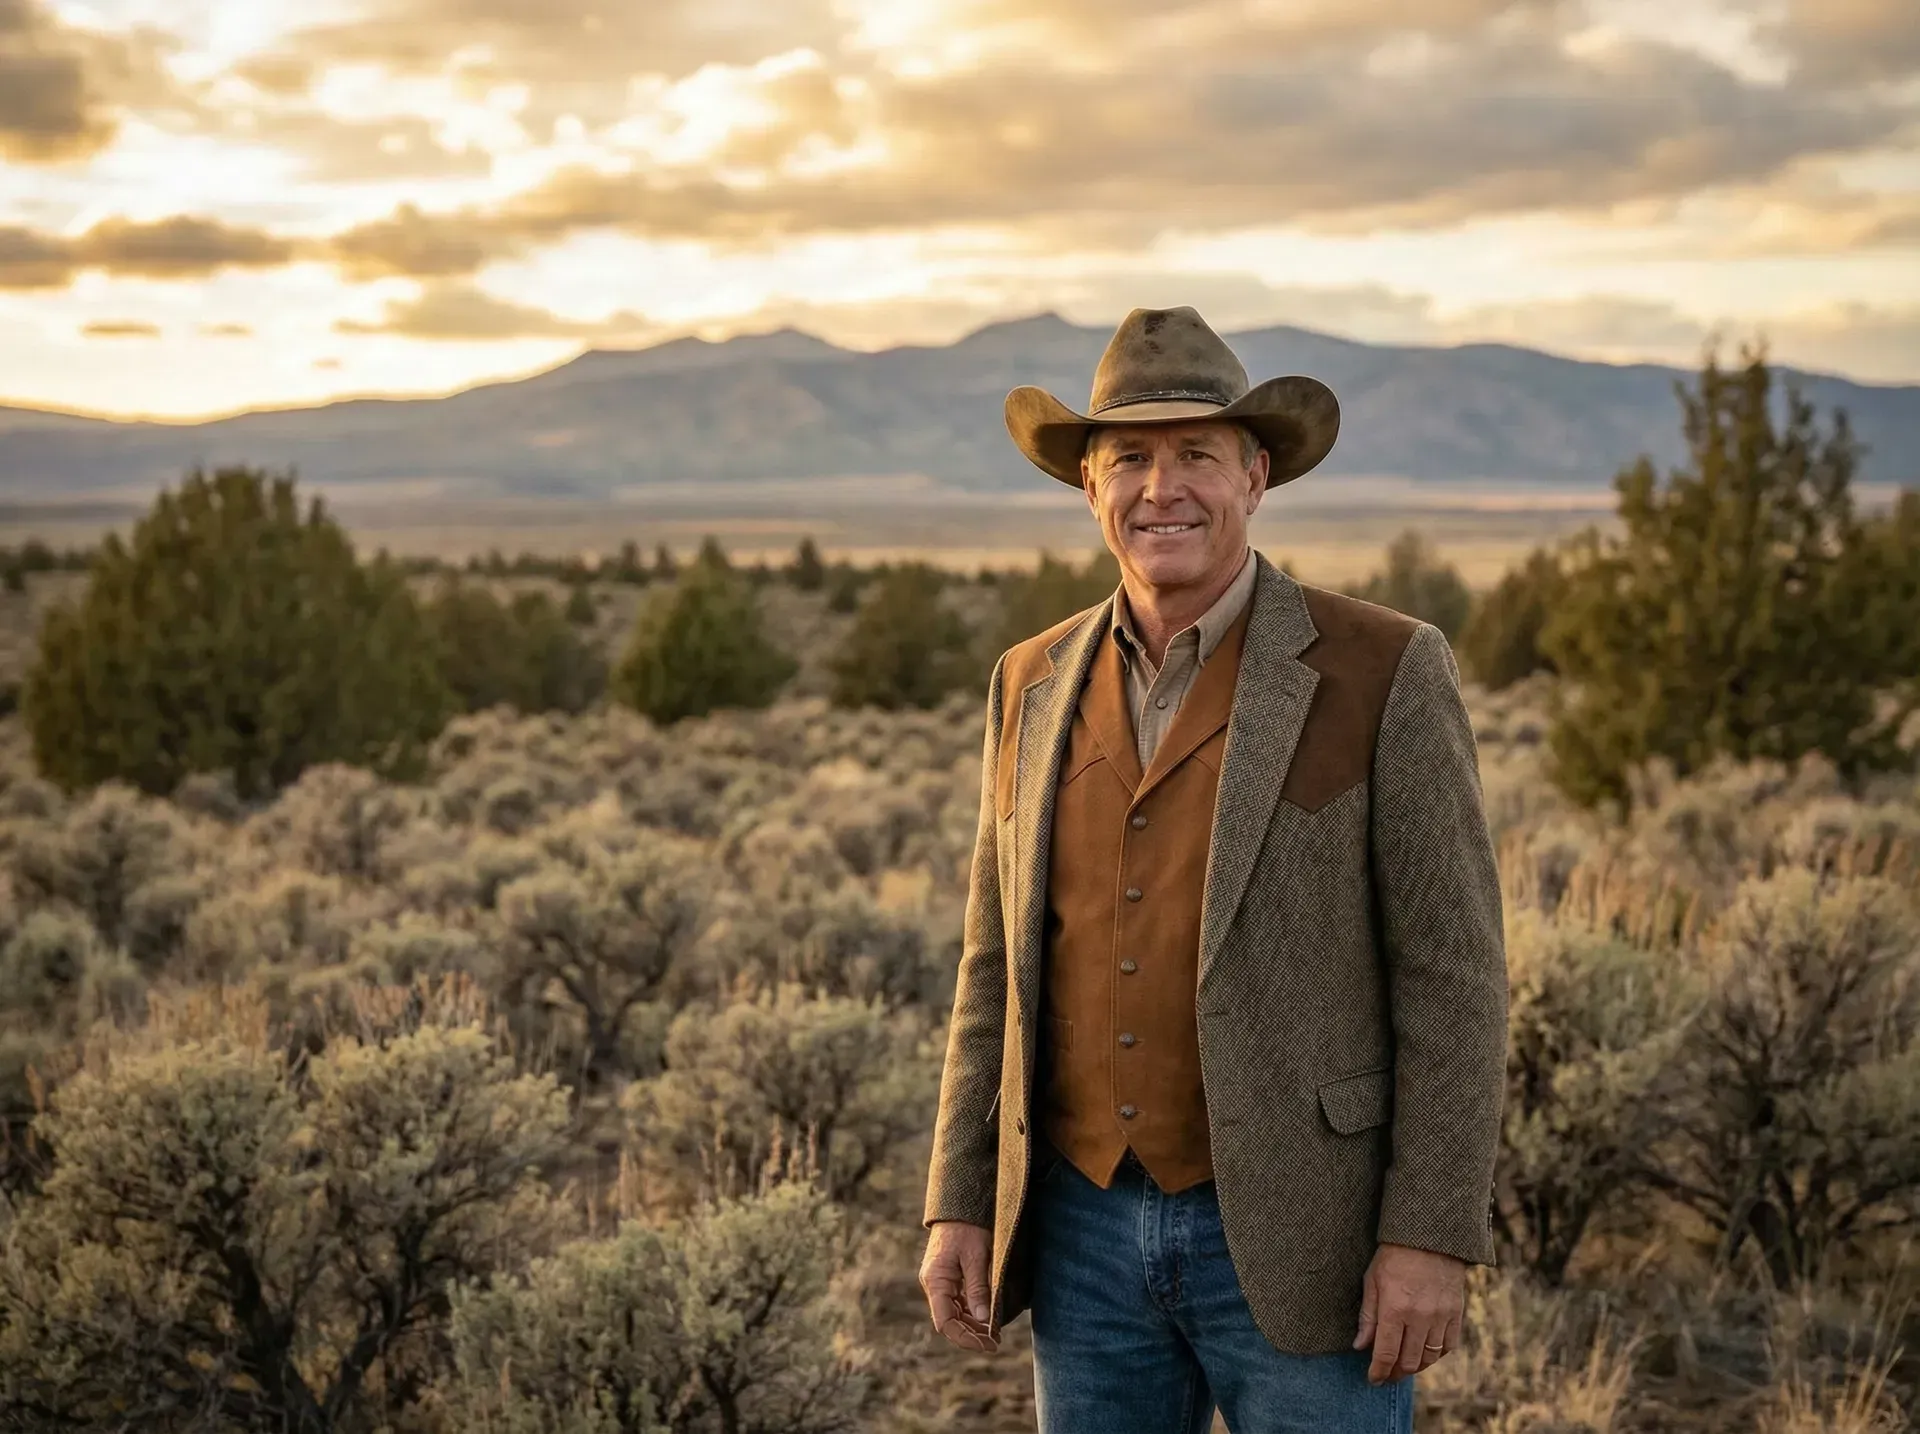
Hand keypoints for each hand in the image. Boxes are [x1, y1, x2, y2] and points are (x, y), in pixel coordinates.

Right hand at [920, 1220, 997, 1351]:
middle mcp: (934, 1284)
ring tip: (994, 1335)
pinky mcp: (949, 1277)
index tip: (986, 1344)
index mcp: (935, 1281)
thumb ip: (978, 1288)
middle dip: (971, 1335)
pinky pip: (958, 1302)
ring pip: (954, 1313)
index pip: (945, 1322)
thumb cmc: (968, 1227)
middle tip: (995, 1343)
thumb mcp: (976, 1256)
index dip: (964, 1338)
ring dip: (972, 1326)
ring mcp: (941, 1281)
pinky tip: (987, 1319)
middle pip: (949, 1321)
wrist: (961, 1204)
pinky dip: (971, 1313)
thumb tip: (984, 1320)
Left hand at [1352, 1242, 1464, 1382]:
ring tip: (1403, 1366)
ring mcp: (1441, 1317)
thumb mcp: (1372, 1281)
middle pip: (1409, 1362)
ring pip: (1429, 1358)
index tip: (1373, 1379)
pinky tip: (1425, 1352)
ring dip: (1415, 1367)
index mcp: (1394, 1309)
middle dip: (1395, 1373)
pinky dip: (1436, 1355)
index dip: (1378, 1372)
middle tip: (1386, 1374)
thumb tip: (1360, 1346)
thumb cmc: (1394, 1256)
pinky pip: (1448, 1346)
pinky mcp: (1456, 1313)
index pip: (1386, 1354)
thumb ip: (1367, 1317)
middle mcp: (1420, 1317)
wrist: (1429, 1237)